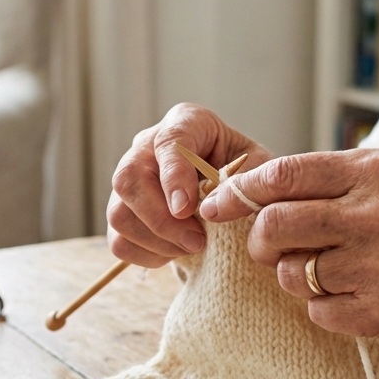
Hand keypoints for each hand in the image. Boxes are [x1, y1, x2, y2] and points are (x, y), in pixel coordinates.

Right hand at [107, 103, 272, 266]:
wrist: (231, 187)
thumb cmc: (245, 172)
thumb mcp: (259, 166)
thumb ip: (245, 180)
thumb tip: (213, 207)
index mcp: (186, 123)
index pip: (168, 143)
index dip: (174, 177)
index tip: (186, 209)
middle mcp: (147, 146)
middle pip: (129, 179)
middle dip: (160, 219)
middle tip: (196, 241)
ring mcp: (130, 179)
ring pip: (118, 214)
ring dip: (157, 241)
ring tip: (191, 247)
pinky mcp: (123, 210)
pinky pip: (118, 240)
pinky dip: (147, 254)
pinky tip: (175, 251)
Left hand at [199, 149, 378, 371]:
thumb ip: (339, 179)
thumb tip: (261, 187)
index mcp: (378, 171)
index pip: (284, 174)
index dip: (239, 193)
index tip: (215, 205)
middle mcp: (376, 214)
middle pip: (275, 225)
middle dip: (262, 241)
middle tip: (273, 249)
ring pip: (293, 274)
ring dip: (298, 277)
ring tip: (333, 273)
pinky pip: (318, 311)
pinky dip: (326, 308)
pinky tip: (359, 298)